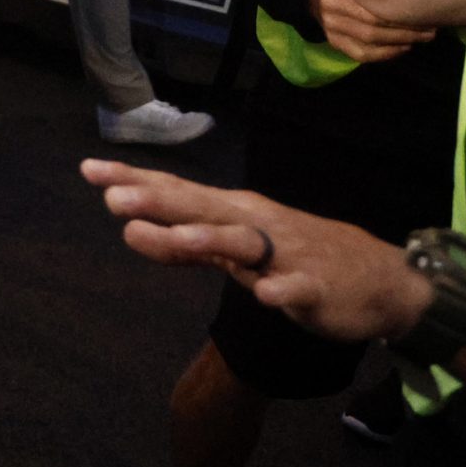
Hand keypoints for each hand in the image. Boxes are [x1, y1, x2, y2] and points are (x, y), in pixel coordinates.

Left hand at [81, 160, 430, 345]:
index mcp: (230, 211)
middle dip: (159, 202)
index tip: (88, 170)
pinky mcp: (317, 286)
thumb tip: (127, 229)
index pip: (176, 190)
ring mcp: (286, 253)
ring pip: (244, 244)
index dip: (134, 180)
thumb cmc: (291, 254)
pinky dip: (282, 290)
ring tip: (177, 238)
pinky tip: (267, 296)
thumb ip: (179, 241)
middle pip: (201, 208)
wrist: (377, 277)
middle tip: (114, 198)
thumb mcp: (230, 249)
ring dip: (211, 239)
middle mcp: (254, 223)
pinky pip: (298, 288)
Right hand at [307, 0, 434, 62]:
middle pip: (374, 22)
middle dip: (407, 28)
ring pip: (370, 40)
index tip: (426, 10)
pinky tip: (404, 49)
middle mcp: (331, 5)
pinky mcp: (333, 41)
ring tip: (424, 38)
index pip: (372, 0)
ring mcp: (331, 26)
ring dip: (401, 42)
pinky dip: (386, 54)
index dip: (401, 9)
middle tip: (432, 29)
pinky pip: (362, 54)